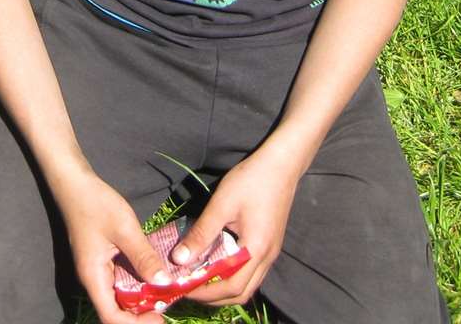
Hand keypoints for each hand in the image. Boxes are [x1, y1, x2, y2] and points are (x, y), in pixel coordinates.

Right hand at [51, 168, 170, 322]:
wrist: (75, 183)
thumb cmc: (96, 204)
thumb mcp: (124, 229)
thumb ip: (143, 257)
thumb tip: (163, 283)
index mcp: (93, 277)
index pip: (111, 317)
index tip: (159, 318)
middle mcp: (93, 278)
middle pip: (115, 310)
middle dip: (140, 314)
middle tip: (166, 305)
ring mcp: (96, 269)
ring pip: (118, 295)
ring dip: (139, 298)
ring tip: (164, 292)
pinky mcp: (101, 259)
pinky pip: (119, 279)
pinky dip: (136, 282)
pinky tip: (153, 273)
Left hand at [177, 145, 305, 306]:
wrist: (281, 163)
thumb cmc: (251, 180)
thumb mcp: (221, 204)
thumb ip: (201, 233)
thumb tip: (179, 259)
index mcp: (256, 250)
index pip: (230, 287)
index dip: (205, 293)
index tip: (182, 289)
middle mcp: (267, 257)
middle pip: (241, 293)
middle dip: (213, 297)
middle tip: (188, 288)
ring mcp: (271, 252)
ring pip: (248, 285)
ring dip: (223, 289)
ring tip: (199, 280)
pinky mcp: (270, 245)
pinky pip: (251, 272)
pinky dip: (233, 276)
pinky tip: (217, 264)